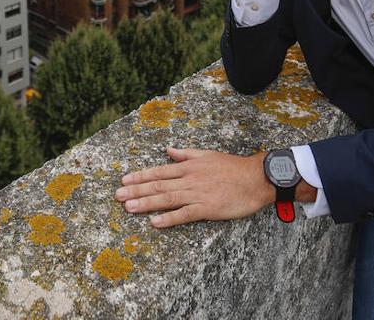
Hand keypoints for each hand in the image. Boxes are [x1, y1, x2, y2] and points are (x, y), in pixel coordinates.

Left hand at [114, 147, 274, 227]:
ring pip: (167, 198)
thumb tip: (169, 149)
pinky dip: (169, 218)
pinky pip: (185, 214)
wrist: (256, 178)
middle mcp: (189, 179)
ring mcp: (197, 194)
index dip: (140, 176)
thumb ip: (186, 154)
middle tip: (117, 196)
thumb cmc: (233, 167)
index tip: (124, 180)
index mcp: (189, 167)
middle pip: (158, 185)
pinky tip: (155, 223)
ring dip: (146, 203)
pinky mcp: (207, 208)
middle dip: (136, 190)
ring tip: (128, 207)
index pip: (159, 171)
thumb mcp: (207, 155)